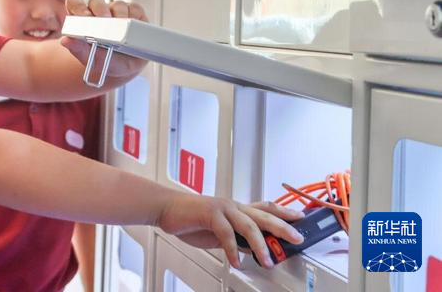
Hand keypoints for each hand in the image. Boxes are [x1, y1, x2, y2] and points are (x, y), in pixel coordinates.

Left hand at [59, 0, 147, 79]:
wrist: (124, 68)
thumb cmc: (104, 60)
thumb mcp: (90, 59)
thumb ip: (77, 49)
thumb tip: (65, 41)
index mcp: (83, 19)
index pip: (75, 3)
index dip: (78, 6)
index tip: (84, 16)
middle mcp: (99, 12)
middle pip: (96, 1)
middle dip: (100, 9)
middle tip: (104, 20)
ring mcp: (117, 11)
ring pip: (117, 4)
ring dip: (118, 15)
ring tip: (120, 30)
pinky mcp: (134, 13)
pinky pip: (133, 9)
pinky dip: (133, 17)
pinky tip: (131, 27)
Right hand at [156, 193, 304, 268]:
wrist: (166, 208)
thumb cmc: (190, 218)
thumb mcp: (218, 231)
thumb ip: (236, 237)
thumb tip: (252, 248)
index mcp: (236, 208)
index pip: (266, 207)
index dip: (285, 212)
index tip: (302, 219)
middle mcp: (233, 206)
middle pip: (264, 214)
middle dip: (284, 227)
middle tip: (297, 238)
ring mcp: (222, 208)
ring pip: (249, 224)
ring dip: (261, 244)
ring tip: (267, 260)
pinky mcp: (210, 213)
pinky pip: (226, 234)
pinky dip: (233, 250)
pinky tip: (236, 262)